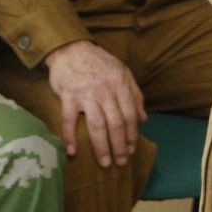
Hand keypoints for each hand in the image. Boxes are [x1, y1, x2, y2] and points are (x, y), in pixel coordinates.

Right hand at [45, 40, 143, 167]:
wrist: (71, 49)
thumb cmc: (99, 63)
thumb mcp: (123, 72)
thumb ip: (135, 95)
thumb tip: (144, 119)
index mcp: (121, 83)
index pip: (130, 114)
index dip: (132, 134)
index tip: (132, 149)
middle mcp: (105, 89)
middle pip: (115, 123)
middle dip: (120, 145)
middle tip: (121, 161)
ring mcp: (86, 93)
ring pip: (97, 125)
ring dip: (101, 146)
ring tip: (105, 162)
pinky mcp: (68, 96)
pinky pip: (69, 120)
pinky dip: (70, 137)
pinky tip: (72, 151)